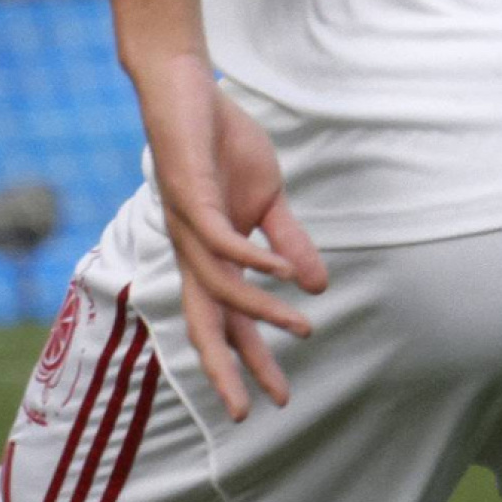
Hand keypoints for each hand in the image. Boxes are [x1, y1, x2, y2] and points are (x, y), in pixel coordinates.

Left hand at [131, 52, 325, 417]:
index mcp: (212, 254)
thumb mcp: (267, 199)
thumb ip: (287, 242)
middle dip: (226, 367)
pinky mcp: (188, 192)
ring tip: (302, 329)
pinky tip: (285, 275)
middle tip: (249, 411)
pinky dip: (253, 259)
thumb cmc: (220, 144)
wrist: (186, 89)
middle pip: (204, 320)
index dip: (250, 361)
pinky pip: (219, 238)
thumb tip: (315, 289)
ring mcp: (187, 223)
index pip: (227, 320)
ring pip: (217, 286)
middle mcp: (193, 248)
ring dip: (261, 312)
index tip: (276, 402)